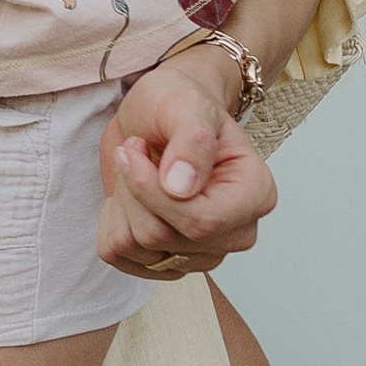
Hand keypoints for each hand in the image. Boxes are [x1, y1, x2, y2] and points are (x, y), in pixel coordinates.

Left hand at [96, 52, 275, 279]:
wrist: (158, 117)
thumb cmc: (179, 104)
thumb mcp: (186, 104)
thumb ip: (191, 140)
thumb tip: (183, 188)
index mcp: (256, 194)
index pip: (201, 221)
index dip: (153, 191)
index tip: (134, 148)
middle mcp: (235, 232)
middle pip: (161, 236)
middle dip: (132, 188)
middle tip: (135, 149)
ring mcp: (202, 253)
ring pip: (136, 247)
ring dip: (120, 201)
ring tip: (136, 167)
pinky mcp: (168, 261)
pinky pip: (118, 256)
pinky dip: (110, 221)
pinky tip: (127, 195)